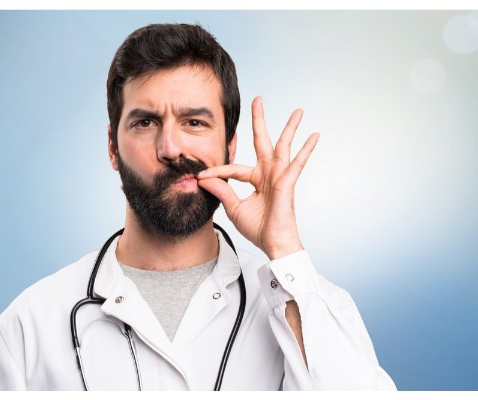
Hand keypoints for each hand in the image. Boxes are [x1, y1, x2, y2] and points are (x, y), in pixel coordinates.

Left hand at [197, 97, 318, 259]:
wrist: (272, 244)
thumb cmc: (258, 228)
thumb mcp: (233, 207)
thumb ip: (221, 191)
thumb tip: (203, 179)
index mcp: (255, 179)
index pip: (233, 168)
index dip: (216, 172)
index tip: (198, 175)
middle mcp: (268, 174)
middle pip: (262, 142)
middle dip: (259, 121)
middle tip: (257, 99)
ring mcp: (279, 176)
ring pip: (283, 146)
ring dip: (290, 127)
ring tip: (298, 110)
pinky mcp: (287, 183)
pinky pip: (297, 163)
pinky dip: (306, 149)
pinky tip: (314, 135)